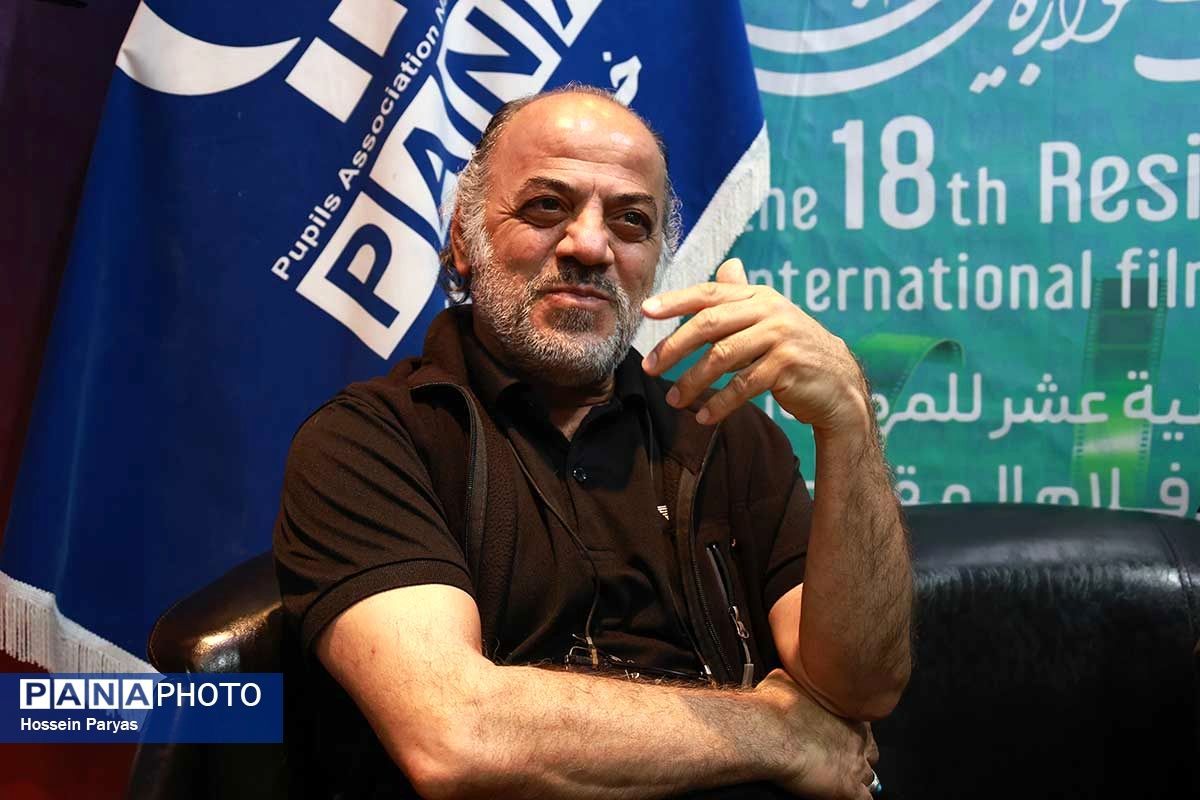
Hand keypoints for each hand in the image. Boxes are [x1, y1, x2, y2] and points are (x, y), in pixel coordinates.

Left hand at [640, 259, 869, 434]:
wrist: (840, 384)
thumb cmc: (795, 351)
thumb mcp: (771, 319)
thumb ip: (744, 297)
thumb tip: (727, 266)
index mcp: (759, 297)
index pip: (709, 294)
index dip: (675, 301)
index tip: (646, 311)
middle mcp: (769, 311)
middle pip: (709, 324)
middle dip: (674, 346)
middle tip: (650, 367)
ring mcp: (780, 337)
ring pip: (722, 357)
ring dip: (692, 381)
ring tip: (673, 399)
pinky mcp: (787, 367)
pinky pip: (742, 386)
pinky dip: (720, 404)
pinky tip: (705, 417)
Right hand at [754, 669, 879, 798]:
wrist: (770, 731)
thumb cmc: (775, 705)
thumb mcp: (787, 678)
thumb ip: (800, 681)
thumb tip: (794, 674)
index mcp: (847, 711)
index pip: (862, 726)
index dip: (851, 733)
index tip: (838, 735)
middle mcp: (857, 738)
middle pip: (870, 752)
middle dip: (859, 757)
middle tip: (840, 759)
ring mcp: (856, 765)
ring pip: (870, 778)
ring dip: (857, 780)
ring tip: (838, 779)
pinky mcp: (847, 788)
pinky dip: (856, 798)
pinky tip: (842, 795)